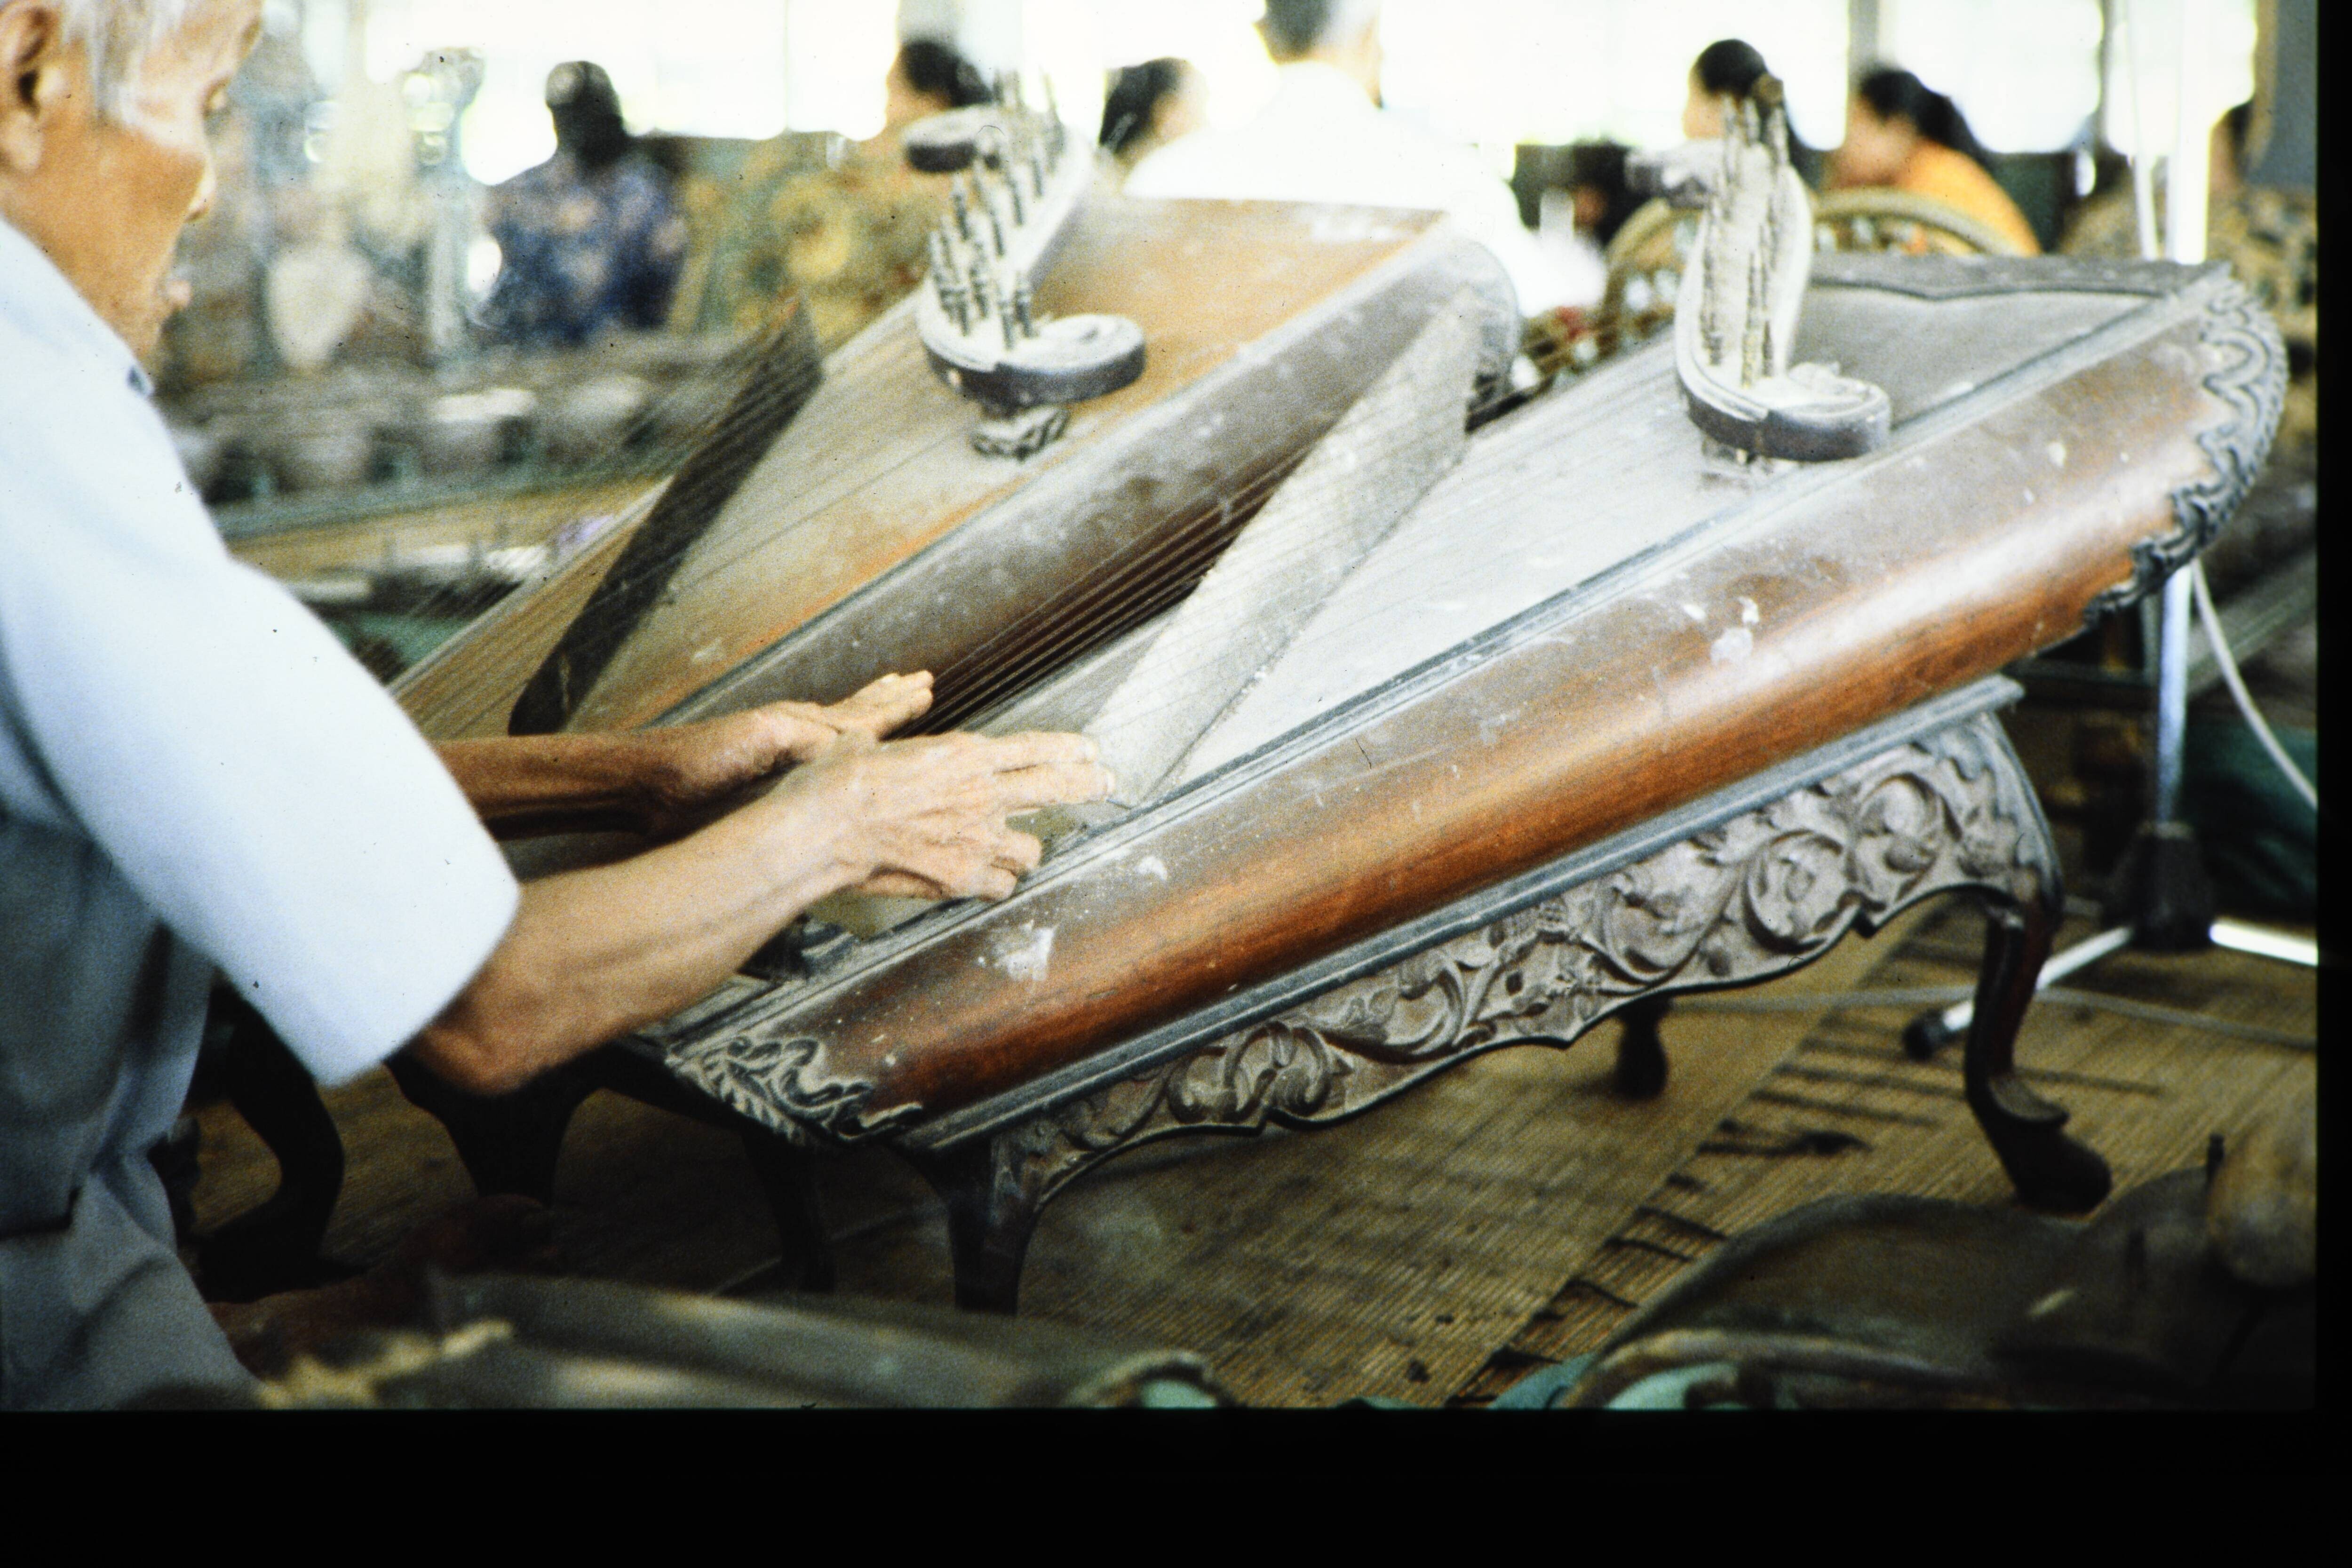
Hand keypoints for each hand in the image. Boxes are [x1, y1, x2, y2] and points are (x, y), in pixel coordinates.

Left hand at [643, 672, 935, 832]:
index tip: (926, 688)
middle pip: (856, 714)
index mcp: (801, 726)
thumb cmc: (694, 764)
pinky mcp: (769, 778)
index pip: (863, 716)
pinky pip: (822, 755)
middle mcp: (797, 735)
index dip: (896, 706)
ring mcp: (783, 753)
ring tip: (896, 695)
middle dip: (891, 700)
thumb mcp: (758, 743)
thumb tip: (854, 753)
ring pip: (841, 730)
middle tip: (923, 681)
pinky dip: (845, 746)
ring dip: (871, 713)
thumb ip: (807, 741)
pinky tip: (845, 747)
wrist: (648, 784)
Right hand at [775, 728, 1113, 901]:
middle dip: (1087, 785)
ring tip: (1011, 848)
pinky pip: (1001, 885)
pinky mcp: (964, 877)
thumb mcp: (874, 746)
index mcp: (965, 754)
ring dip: (1023, 849)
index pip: (1036, 748)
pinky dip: (995, 883)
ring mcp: (977, 839)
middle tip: (1105, 784)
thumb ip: (904, 752)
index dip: (1069, 750)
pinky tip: (983, 879)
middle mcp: (982, 794)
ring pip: (1031, 849)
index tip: (1091, 751)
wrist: (824, 829)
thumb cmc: (839, 782)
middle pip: (1057, 787)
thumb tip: (887, 747)